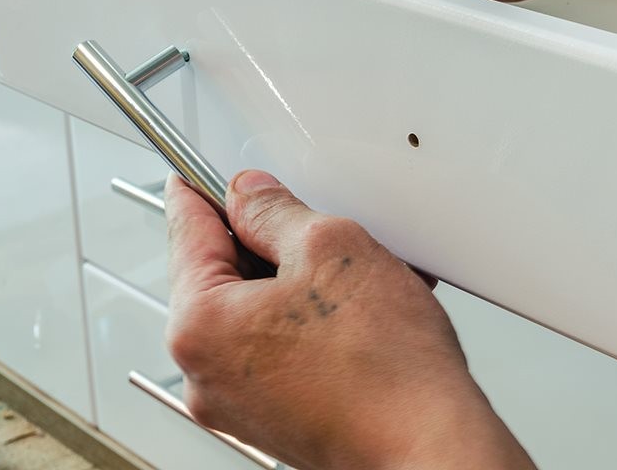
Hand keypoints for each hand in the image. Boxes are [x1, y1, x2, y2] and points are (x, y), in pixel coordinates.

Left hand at [165, 170, 534, 469]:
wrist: (429, 445)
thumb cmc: (386, 370)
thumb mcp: (331, 248)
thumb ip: (275, 211)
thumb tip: (250, 197)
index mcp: (199, 326)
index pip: (187, 231)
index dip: (203, 189)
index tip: (202, 173)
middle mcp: (206, 374)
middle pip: (223, 276)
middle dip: (270, 243)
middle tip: (320, 228)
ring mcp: (240, 404)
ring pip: (259, 313)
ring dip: (301, 285)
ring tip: (360, 279)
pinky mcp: (278, 420)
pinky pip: (282, 350)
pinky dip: (315, 325)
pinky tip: (363, 315)